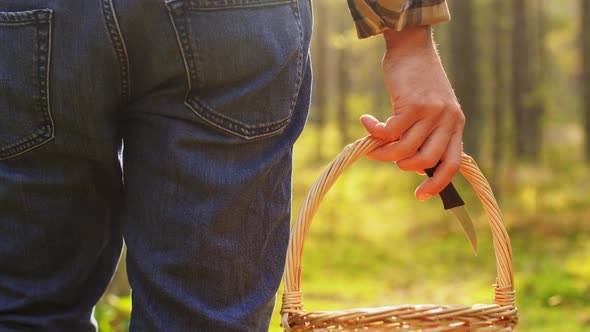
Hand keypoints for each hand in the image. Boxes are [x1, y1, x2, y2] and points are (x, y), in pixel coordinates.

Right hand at [360, 27, 464, 200]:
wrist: (412, 47)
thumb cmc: (418, 81)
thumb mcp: (431, 109)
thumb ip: (428, 134)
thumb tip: (415, 167)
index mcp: (456, 124)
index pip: (453, 163)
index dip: (437, 184)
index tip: (419, 196)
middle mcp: (448, 119)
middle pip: (425, 160)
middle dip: (401, 165)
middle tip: (386, 156)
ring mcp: (432, 112)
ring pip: (404, 148)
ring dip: (382, 151)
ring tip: (370, 142)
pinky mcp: (413, 104)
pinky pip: (389, 132)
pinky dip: (374, 131)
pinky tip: (366, 120)